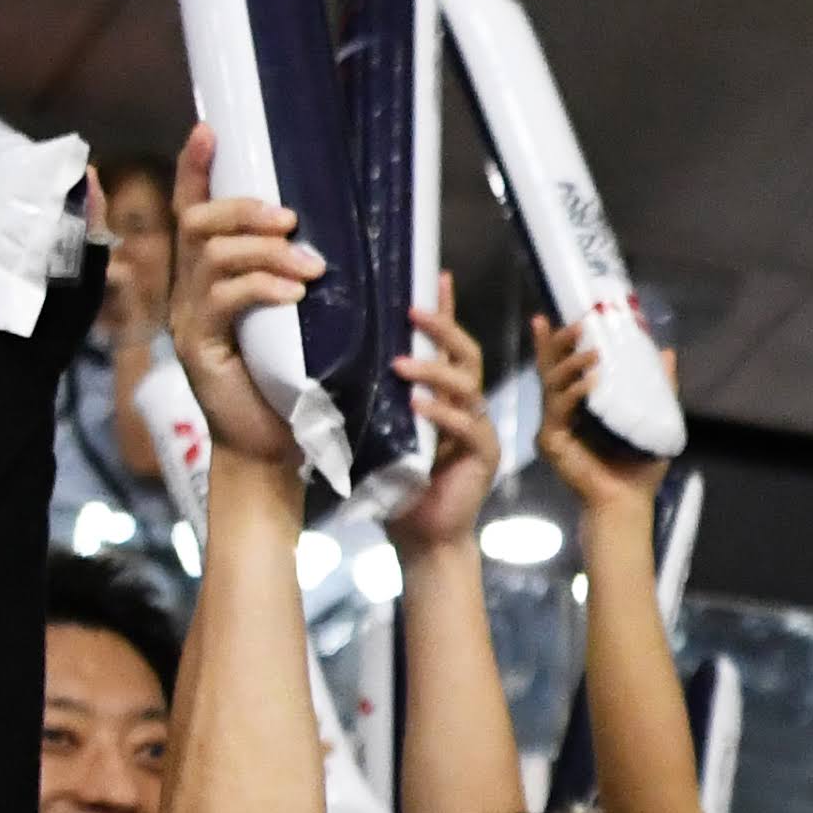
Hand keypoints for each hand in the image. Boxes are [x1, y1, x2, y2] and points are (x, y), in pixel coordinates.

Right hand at [166, 119, 321, 475]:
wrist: (271, 453)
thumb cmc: (288, 387)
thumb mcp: (294, 320)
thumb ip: (292, 278)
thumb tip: (326, 236)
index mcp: (206, 281)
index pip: (191, 212)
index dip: (194, 169)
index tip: (209, 129)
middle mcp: (188, 294)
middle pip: (197, 224)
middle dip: (244, 210)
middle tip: (290, 219)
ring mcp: (190, 321)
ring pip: (211, 255)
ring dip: (263, 250)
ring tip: (309, 266)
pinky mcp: (201, 349)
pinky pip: (224, 299)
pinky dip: (261, 287)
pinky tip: (293, 294)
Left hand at [384, 276, 500, 556]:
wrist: (422, 539)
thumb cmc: (398, 487)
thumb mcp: (377, 435)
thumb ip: (371, 401)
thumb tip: (328, 364)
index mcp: (444, 395)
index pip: (446, 342)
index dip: (443, 308)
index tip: (433, 273)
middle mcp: (467, 404)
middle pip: (465, 352)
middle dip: (442, 326)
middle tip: (411, 310)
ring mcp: (479, 428)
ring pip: (465, 384)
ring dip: (433, 369)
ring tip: (400, 363)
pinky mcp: (484, 455)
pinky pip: (467, 425)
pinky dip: (440, 414)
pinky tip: (417, 406)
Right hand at [535, 312, 671, 519]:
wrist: (628, 502)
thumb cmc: (638, 467)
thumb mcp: (653, 417)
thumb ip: (659, 386)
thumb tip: (666, 352)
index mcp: (578, 406)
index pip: (561, 368)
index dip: (554, 343)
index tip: (550, 316)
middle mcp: (560, 414)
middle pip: (549, 369)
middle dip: (558, 343)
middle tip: (576, 325)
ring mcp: (553, 428)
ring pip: (552, 384)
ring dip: (571, 364)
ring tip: (593, 353)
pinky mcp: (551, 442)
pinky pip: (559, 410)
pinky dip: (574, 393)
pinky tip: (590, 384)